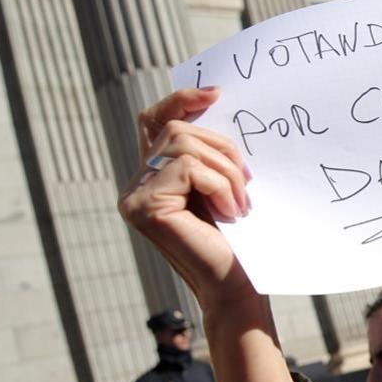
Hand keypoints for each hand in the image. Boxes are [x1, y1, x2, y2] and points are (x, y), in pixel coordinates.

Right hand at [120, 87, 293, 381]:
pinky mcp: (144, 207)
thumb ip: (209, 152)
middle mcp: (135, 184)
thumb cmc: (239, 241)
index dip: (182, 99)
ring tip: (239, 204)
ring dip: (226, 170)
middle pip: (176, 128)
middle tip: (247, 182)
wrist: (238, 288)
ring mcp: (134, 196)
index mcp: (153, 176)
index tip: (217, 94)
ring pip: (183, 144)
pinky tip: (229, 212)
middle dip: (223, 148)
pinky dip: (218, 184)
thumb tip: (214, 99)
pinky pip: (187, 167)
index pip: (155, 119)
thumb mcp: (224, 185)